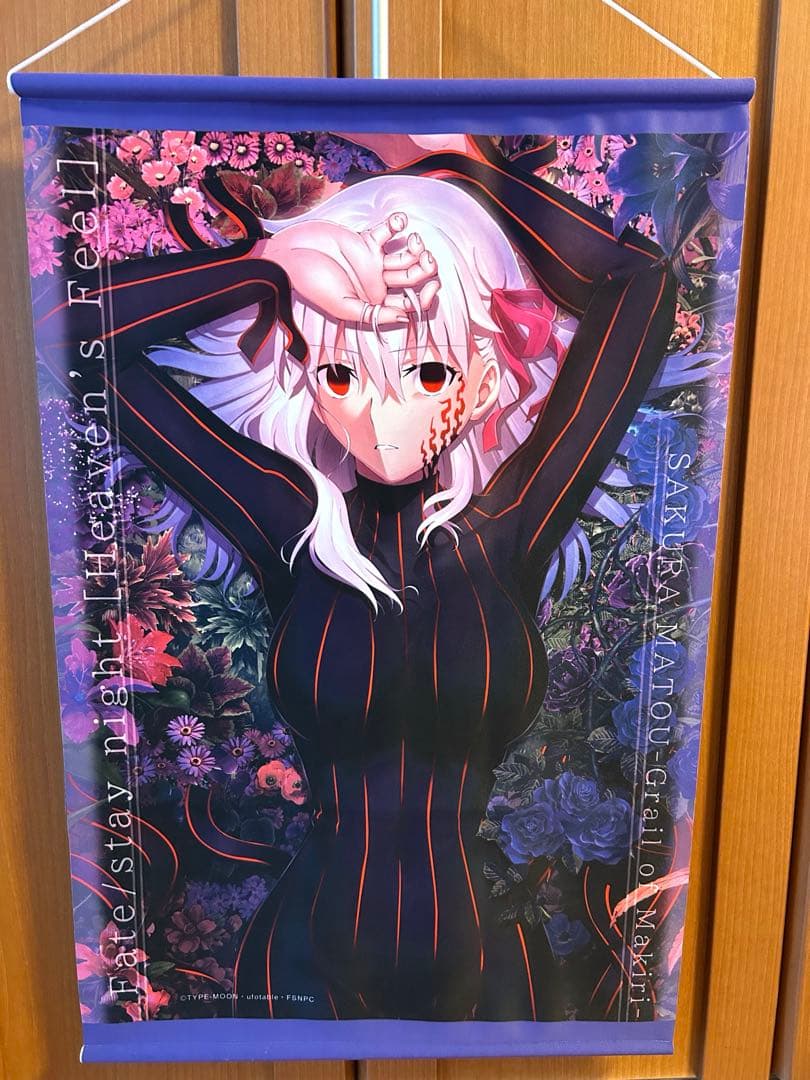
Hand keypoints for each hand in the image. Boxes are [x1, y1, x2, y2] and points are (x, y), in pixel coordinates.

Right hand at [257, 212, 439, 326]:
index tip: (432, 287)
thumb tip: (405, 318)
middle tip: (427, 259)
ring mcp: (372, 261)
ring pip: (405, 255)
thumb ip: (372, 314)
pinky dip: (398, 224)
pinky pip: (388, 231)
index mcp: (374, 303)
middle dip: (425, 270)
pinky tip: (400, 221)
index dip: (425, 298)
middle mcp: (376, 283)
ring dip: (416, 247)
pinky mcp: (365, 239)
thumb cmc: (311, 285)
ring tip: (414, 240)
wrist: (290, 255)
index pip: (408, 303)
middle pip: (412, 279)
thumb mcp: (342, 306)